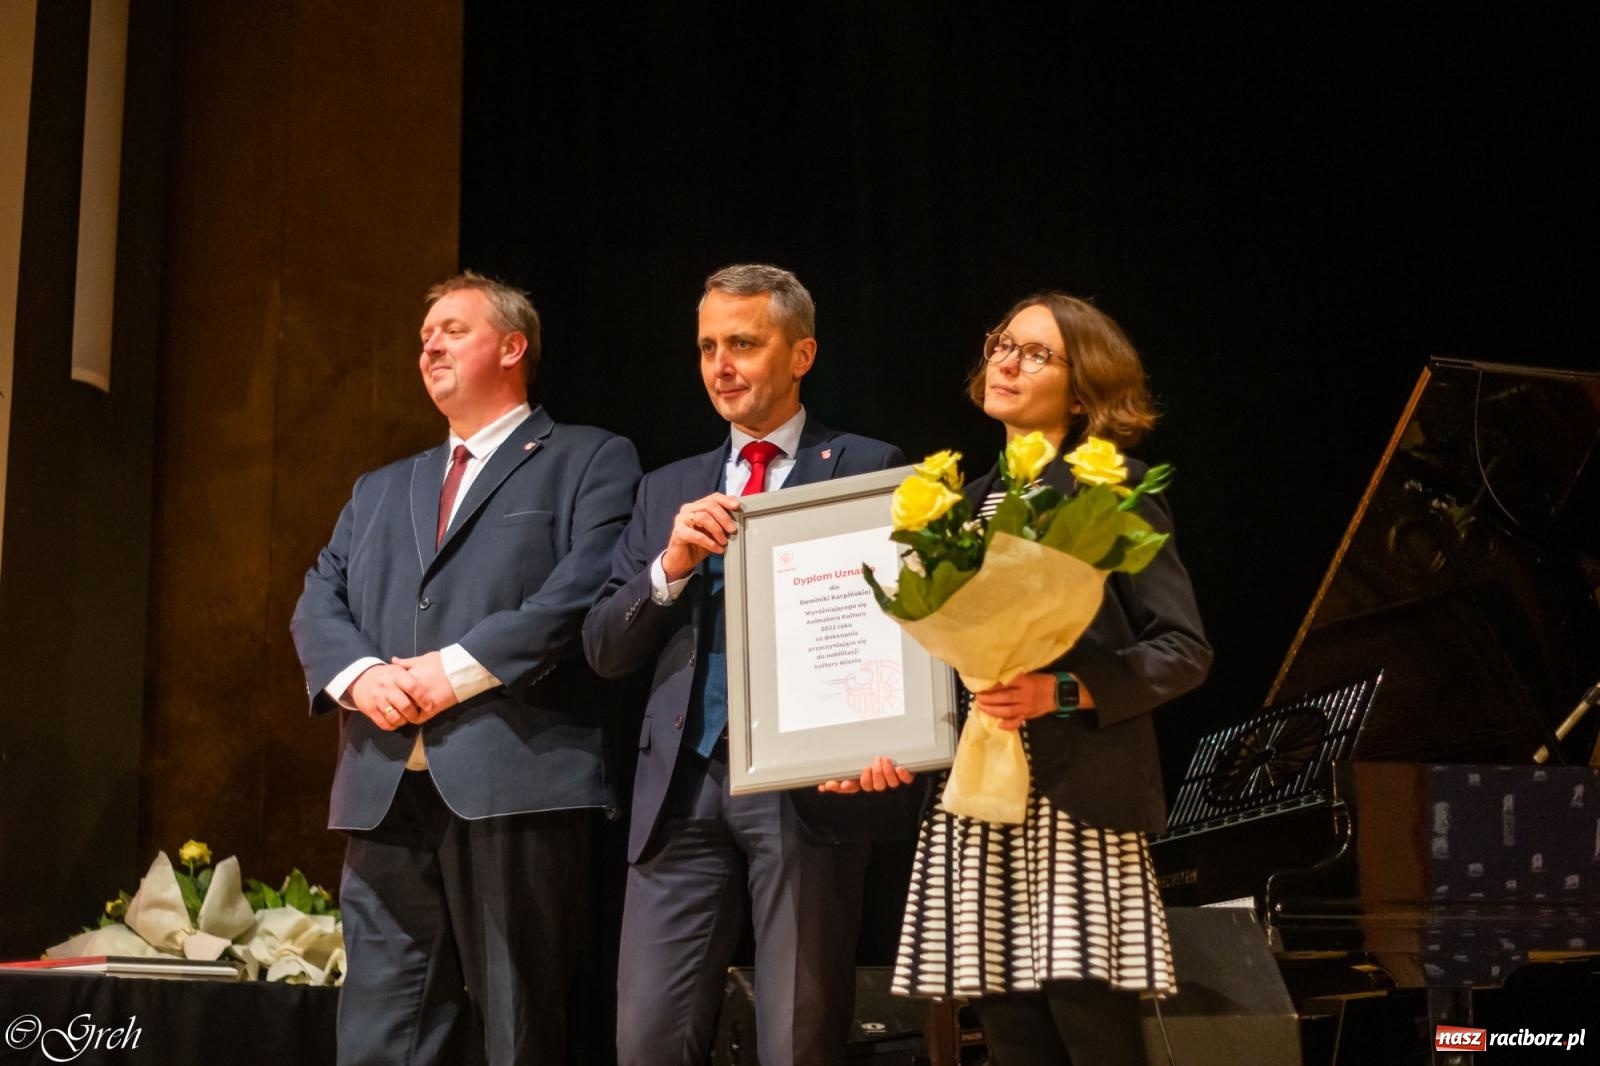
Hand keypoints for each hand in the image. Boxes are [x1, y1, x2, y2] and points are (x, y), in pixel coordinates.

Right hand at [347, 664, 424, 730]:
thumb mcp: (397, 669)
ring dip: (403, 721)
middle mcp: (386, 687)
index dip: (423, 699)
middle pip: (405, 706)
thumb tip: (430, 676)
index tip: (428, 706)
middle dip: (413, 714)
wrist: (360, 678)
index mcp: (396, 675)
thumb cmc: (386, 675)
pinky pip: (384, 723)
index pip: (413, 687)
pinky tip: (396, 722)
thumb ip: (412, 673)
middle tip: (416, 715)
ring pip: (395, 717)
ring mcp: (377, 699)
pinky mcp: (370, 710)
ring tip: (406, 719)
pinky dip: (393, 726)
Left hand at [388, 652, 459, 720]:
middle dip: (395, 704)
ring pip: (405, 712)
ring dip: (404, 713)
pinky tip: (416, 715)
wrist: (461, 667)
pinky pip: (418, 718)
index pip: (391, 689)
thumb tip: (393, 660)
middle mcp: (413, 691)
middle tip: (396, 705)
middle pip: (396, 702)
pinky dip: (415, 718)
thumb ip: (406, 662)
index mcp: (408, 678)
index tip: (392, 693)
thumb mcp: (422, 659)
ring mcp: (422, 700)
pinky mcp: (432, 708)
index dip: (390, 692)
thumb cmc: (442, 661)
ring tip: (406, 711)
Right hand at [662, 492, 742, 580]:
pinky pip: (697, 535)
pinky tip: (718, 549)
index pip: (713, 497)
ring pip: (703, 517)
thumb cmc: (698, 546)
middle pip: (709, 505)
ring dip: (717, 530)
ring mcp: (681, 520)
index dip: (726, 500)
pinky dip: (710, 542)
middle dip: (724, 517)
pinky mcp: (678, 532)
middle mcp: (688, 509)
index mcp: (697, 506)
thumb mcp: (713, 533)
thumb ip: (722, 523)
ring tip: (724, 541)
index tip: (737, 506)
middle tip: (733, 529)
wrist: (681, 562)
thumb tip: (738, 519)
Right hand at [817, 755, 914, 793]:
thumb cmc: (872, 757)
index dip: (847, 788)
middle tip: (869, 765)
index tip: (844, 783)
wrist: (898, 753)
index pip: (851, 789)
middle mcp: (875, 783)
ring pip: (887, 784)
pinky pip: (905, 781)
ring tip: (882, 760)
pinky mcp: (904, 778)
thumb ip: (839, 771)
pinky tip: (899, 768)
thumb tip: (822, 786)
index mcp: (861, 781)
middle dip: (869, 776)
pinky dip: (902, 774)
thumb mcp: (854, 762)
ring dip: (885, 772)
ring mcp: (890, 782)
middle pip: (870, 787)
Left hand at [972, 672, 1087, 731]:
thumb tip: (996, 680)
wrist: (1059, 693)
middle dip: (988, 699)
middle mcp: (1025, 695)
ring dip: (992, 710)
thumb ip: (1015, 678)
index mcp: (1025, 682)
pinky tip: (998, 724)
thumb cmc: (1042, 681)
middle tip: (977, 698)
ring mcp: (1026, 706)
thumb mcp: (1029, 675)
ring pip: (1007, 711)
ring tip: (982, 707)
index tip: (982, 686)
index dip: (992, 686)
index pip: (1005, 684)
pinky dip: (1007, 725)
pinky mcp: (1028, 715)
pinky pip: (1017, 722)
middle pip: (1003, 698)